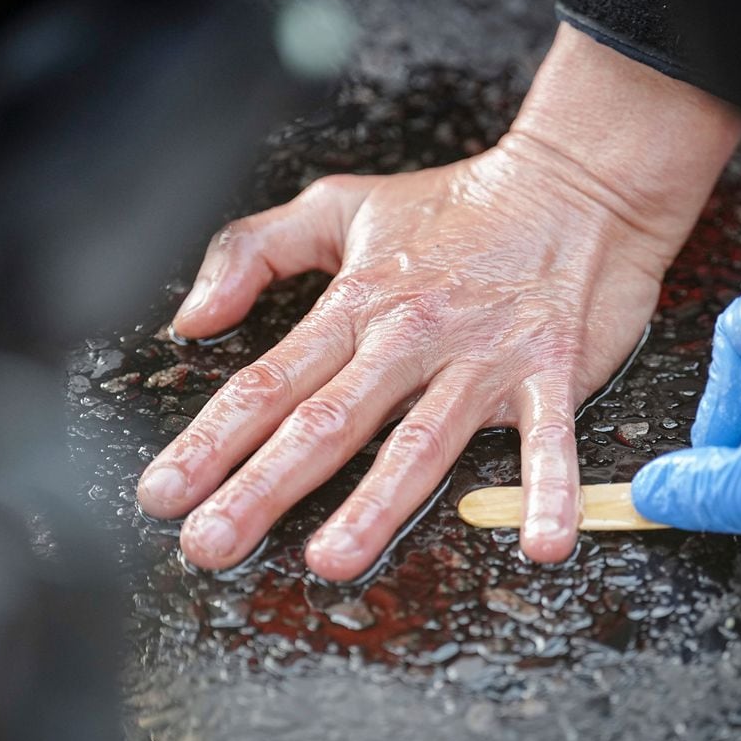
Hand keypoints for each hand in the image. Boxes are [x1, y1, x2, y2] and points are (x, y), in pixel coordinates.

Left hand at [137, 23, 740, 579]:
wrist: (575, 181)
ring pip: (421, 439)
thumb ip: (255, 250)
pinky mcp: (551, 369)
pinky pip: (550, 440)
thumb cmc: (458, 203)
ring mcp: (483, 356)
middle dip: (264, 486)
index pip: (272, 381)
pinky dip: (549, 488)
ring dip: (377, 502)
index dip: (211, 439)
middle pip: (328, 420)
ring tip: (330, 558)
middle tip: (211, 543)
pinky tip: (539, 542)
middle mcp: (413, 335)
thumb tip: (193, 316)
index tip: (165, 492)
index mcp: (359, 301)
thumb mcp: (341, 205)